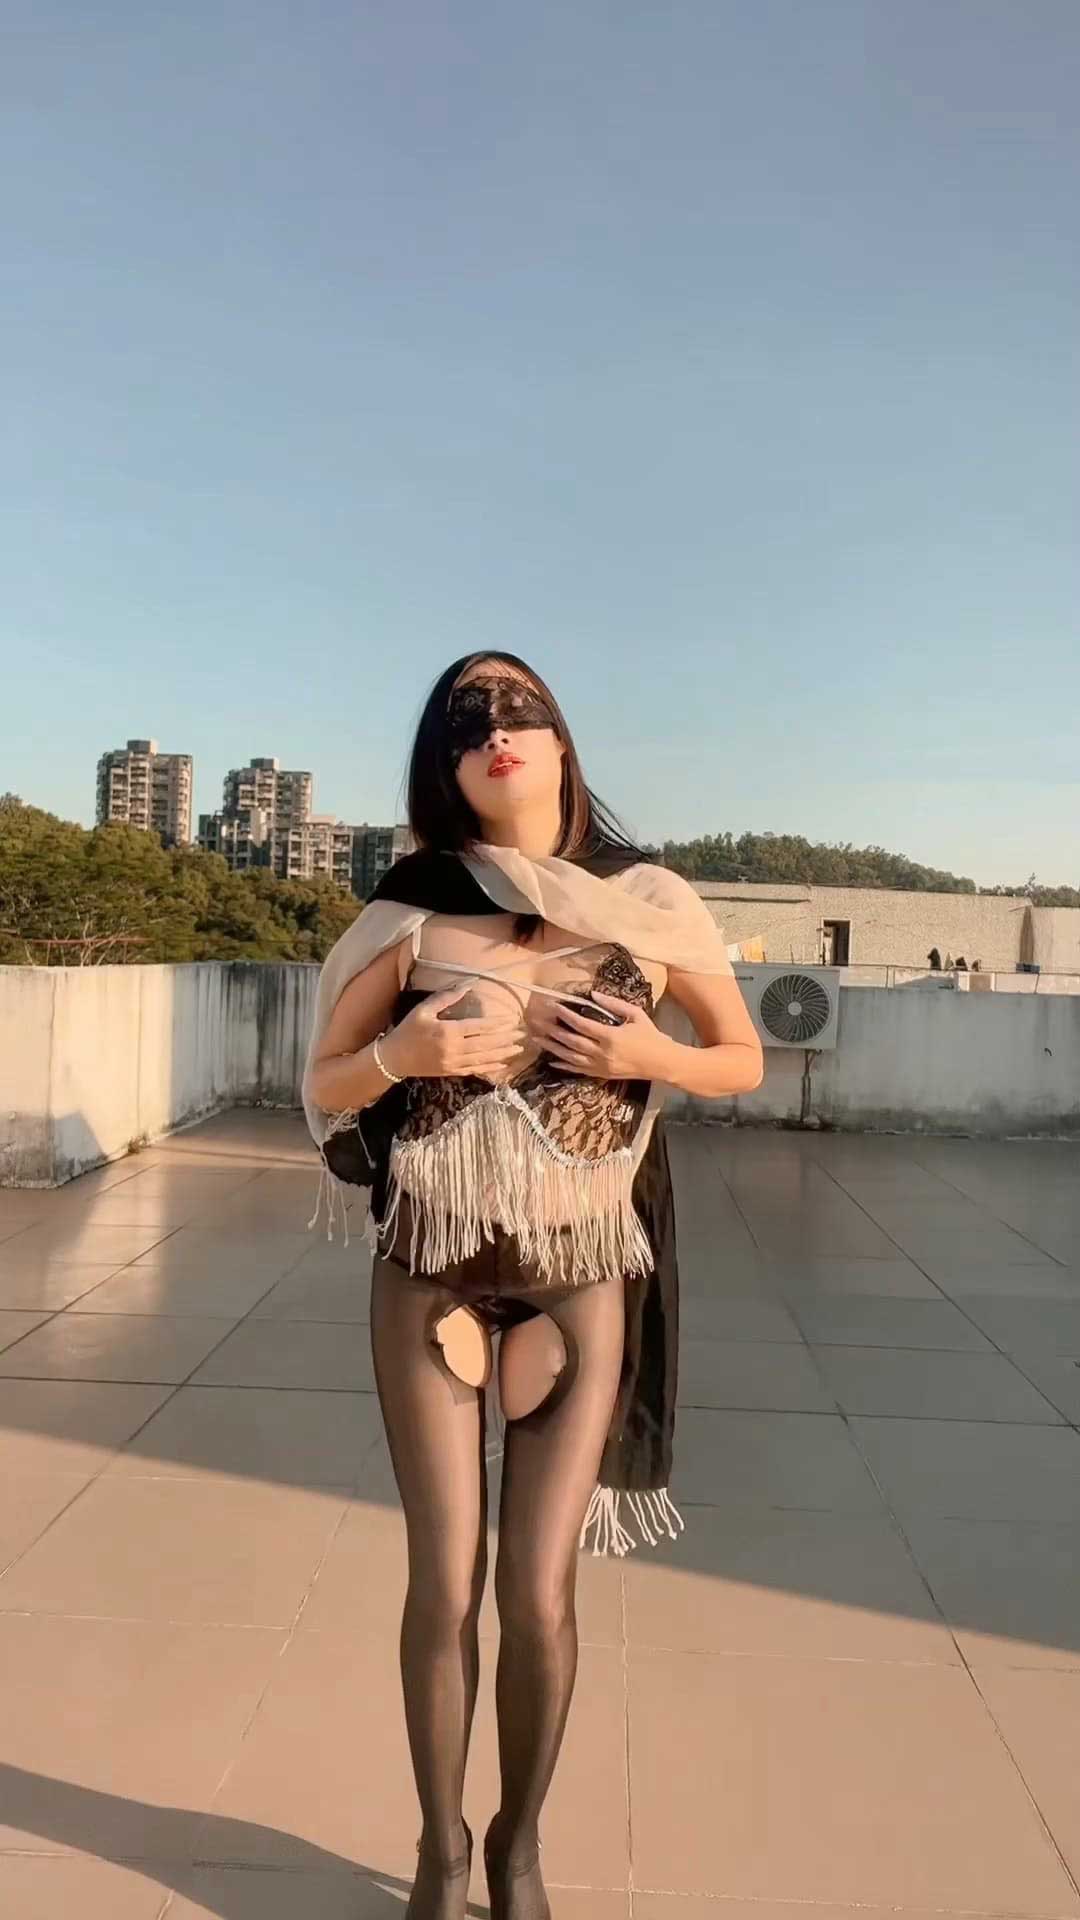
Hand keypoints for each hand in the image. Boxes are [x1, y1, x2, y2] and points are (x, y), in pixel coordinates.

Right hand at [380, 983, 523, 1081]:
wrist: (394, 1058)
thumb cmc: (408, 1030)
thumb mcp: (423, 1010)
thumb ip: (446, 997)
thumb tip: (467, 984)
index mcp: (447, 1031)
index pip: (478, 1027)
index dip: (496, 1025)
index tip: (511, 1021)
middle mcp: (453, 1049)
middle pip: (485, 1044)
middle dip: (505, 1040)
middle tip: (521, 1035)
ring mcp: (453, 1063)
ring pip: (483, 1059)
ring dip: (502, 1054)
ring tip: (517, 1049)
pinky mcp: (451, 1072)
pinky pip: (475, 1070)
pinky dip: (490, 1068)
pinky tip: (502, 1066)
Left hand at [528, 989, 668, 1080]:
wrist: (662, 1063)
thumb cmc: (651, 1036)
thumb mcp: (636, 1015)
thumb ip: (614, 1004)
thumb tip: (592, 994)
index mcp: (611, 1037)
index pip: (582, 1025)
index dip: (566, 1015)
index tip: (554, 1006)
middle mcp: (603, 1053)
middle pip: (572, 1042)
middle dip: (553, 1031)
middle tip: (538, 1022)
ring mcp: (601, 1066)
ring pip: (571, 1057)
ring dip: (553, 1048)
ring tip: (538, 1039)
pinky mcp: (602, 1075)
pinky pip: (578, 1070)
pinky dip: (564, 1065)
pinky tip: (552, 1060)